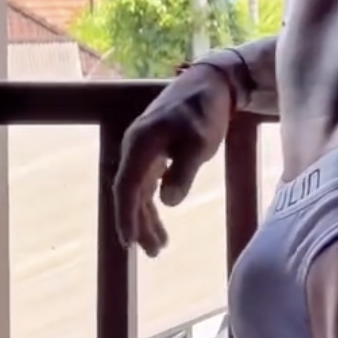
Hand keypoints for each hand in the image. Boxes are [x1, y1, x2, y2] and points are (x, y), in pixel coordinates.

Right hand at [113, 67, 231, 255]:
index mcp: (140, 145)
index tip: (129, 243)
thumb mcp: (199, 142)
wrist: (211, 84)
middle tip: (153, 253)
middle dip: (139, 224)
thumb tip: (168, 202)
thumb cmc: (204, 111)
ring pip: (140, 191)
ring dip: (147, 217)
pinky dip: (154, 202)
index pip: (127, 188)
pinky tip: (162, 217)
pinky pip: (148, 183)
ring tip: (160, 246)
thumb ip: (184, 172)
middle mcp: (135, 148)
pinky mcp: (156, 151)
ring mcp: (144, 150)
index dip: (126, 217)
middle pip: (131, 194)